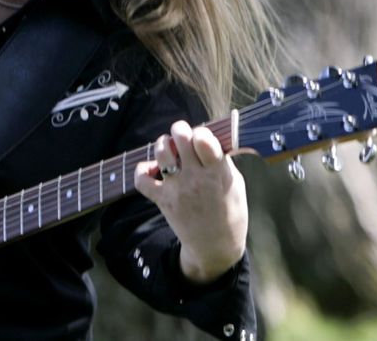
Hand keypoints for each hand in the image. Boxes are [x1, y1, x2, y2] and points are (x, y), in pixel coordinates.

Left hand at [133, 120, 248, 283]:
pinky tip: (153, 169)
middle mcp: (196, 179)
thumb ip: (222, 161)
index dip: (201, 132)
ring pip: (161, 152)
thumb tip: (209, 137)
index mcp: (218, 174)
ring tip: (169, 148)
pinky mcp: (162, 200)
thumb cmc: (230, 212)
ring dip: (163, 144)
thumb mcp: (235, 184)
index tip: (202, 138)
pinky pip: (141, 179)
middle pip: (180, 138)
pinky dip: (143, 170)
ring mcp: (177, 190)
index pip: (204, 140)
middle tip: (182, 136)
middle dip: (180, 130)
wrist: (215, 247)